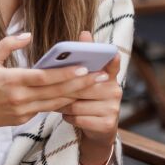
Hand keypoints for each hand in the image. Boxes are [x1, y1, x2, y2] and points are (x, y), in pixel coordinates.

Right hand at [0, 33, 106, 141]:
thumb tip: (27, 35)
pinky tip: (77, 96)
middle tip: (101, 77)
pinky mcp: (23, 119)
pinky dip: (63, 103)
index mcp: (11, 81)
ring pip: (56, 103)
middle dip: (81, 84)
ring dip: (77, 95)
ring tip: (95, 87)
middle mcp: (20, 98)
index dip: (66, 74)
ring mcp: (23, 111)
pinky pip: (47, 109)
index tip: (84, 68)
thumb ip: (8, 44)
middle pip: (56, 92)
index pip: (44, 78)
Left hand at [57, 31, 122, 164]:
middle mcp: (115, 90)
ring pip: (78, 103)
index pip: (111, 65)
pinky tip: (67, 116)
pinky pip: (79, 117)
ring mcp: (114, 107)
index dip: (111, 58)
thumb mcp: (83, 83)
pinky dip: (68, 117)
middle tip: (49, 89)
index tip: (111, 52)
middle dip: (65, 90)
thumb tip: (84, 32)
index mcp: (108, 77)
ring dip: (63, 106)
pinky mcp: (108, 123)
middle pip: (84, 86)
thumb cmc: (85, 101)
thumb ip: (82, 62)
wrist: (96, 131)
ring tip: (59, 105)